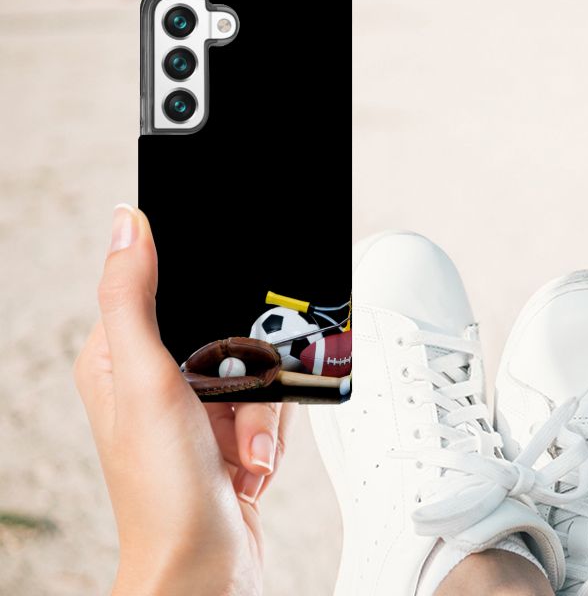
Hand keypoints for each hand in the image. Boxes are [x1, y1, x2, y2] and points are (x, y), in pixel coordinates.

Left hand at [75, 204, 293, 595]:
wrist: (206, 568)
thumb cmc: (163, 492)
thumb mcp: (147, 380)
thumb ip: (132, 298)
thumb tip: (128, 223)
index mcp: (118, 358)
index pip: (161, 289)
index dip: (201, 297)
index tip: (218, 324)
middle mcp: (156, 380)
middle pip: (226, 328)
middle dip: (246, 368)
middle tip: (233, 400)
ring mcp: (195, 409)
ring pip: (257, 365)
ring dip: (262, 409)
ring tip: (242, 447)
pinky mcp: (230, 433)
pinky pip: (271, 402)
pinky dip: (272, 432)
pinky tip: (251, 462)